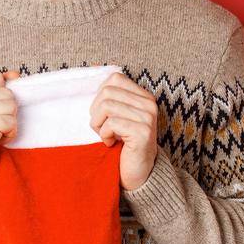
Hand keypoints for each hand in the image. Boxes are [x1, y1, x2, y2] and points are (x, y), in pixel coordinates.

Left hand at [89, 72, 162, 189]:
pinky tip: (111, 144)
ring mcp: (148, 118)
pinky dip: (104, 135)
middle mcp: (149, 104)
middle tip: (102, 129)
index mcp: (144, 96)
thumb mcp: (117, 116)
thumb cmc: (123, 144)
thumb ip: (111, 97)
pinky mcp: (143, 132)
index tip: (104, 115)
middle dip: (96, 112)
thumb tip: (94, 69)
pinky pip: (111, 123)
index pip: (114, 78)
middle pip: (106, 92)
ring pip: (106, 106)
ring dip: (98, 125)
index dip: (99, 96)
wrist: (137, 173)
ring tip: (105, 136)